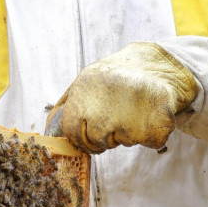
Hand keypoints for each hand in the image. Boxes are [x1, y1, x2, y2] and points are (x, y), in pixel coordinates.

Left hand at [45, 42, 197, 152]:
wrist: (159, 64)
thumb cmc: (115, 79)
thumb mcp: (86, 82)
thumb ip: (65, 106)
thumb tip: (48, 132)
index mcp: (84, 89)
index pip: (72, 130)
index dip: (82, 136)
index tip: (93, 131)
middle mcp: (105, 101)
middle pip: (97, 141)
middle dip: (107, 136)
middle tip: (119, 116)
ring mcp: (131, 113)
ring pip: (125, 141)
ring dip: (130, 132)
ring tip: (135, 109)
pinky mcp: (157, 122)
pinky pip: (151, 142)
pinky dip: (153, 134)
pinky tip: (151, 114)